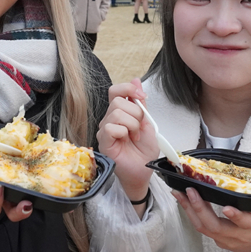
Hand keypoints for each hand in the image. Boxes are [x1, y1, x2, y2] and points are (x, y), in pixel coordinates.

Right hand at [96, 78, 158, 202]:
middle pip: (118, 101)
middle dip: (136, 113)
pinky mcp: (103, 141)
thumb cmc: (144, 151)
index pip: (116, 91)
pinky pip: (111, 127)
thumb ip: (141, 103)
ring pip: (117, 113)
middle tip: (139, 128)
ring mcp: (105, 129)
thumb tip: (136, 80)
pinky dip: (124, 132)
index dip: (128, 89)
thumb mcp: (147, 123)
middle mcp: (109, 119)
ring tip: (135, 136)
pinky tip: (127, 141)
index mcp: (120, 112)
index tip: (141, 96)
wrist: (144, 171)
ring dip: (132, 124)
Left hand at [172, 144, 250, 251]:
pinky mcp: (221, 242)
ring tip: (179, 193)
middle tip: (190, 191)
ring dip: (190, 210)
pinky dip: (192, 214)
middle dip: (201, 209)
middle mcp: (241, 234)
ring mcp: (229, 240)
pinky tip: (184, 201)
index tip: (227, 208)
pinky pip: (203, 229)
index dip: (237, 216)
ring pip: (206, 228)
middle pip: (217, 227)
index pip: (247, 222)